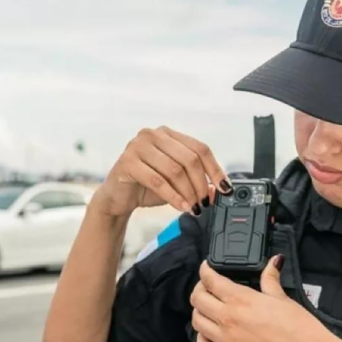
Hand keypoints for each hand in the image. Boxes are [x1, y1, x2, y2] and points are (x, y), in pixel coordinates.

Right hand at [93, 126, 232, 216]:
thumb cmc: (146, 187)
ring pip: (175, 170)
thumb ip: (197, 184)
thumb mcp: (177, 185)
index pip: (200, 148)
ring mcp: (138, 146)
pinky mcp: (127, 161)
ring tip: (194, 207)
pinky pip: (157, 180)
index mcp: (169, 135)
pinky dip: (173, 196)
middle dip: (201, 184)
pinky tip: (181, 207)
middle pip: (190, 159)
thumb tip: (219, 191)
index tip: (225, 188)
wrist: (117, 198)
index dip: (215, 169)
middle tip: (206, 202)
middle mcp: (153, 134)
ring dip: (188, 192)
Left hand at [190, 257, 331, 341]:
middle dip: (200, 289)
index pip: (211, 281)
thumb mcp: (283, 299)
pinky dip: (202, 338)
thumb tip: (273, 261)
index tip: (207, 268)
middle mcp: (228, 320)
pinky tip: (210, 334)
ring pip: (197, 322)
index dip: (205, 270)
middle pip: (198, 299)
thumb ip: (271, 279)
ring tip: (209, 309)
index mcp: (242, 300)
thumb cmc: (301, 330)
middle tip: (207, 287)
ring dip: (200, 312)